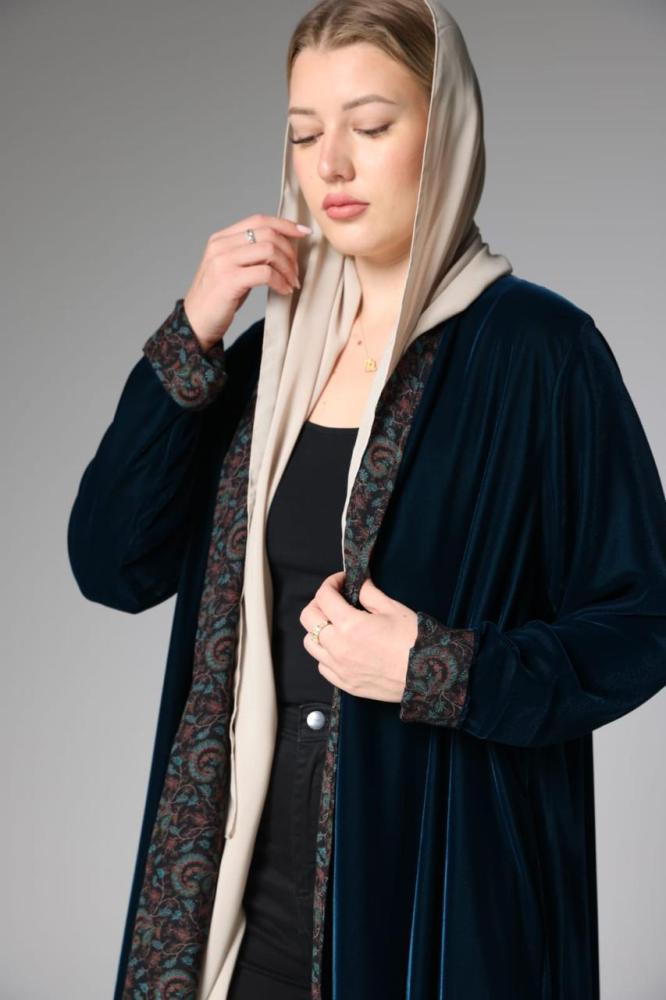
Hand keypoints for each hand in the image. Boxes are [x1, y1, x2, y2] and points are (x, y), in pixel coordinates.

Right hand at [183, 213, 309, 348]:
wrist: (195, 323)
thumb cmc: (217, 298)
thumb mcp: (231, 268)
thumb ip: (249, 253)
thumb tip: (282, 246)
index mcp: (221, 238)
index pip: (259, 220)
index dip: (284, 224)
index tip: (303, 232)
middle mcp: (221, 245)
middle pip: (268, 233)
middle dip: (290, 251)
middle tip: (295, 271)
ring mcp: (223, 262)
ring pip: (269, 250)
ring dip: (287, 267)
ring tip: (291, 282)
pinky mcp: (229, 280)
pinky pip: (265, 273)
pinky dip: (280, 281)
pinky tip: (284, 290)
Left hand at [299, 571, 418, 702]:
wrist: (428, 676)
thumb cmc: (414, 641)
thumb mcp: (393, 608)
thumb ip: (369, 593)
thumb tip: (359, 583)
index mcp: (350, 625)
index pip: (324, 596)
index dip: (331, 583)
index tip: (342, 581)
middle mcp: (338, 647)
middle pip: (308, 618)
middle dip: (319, 603)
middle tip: (335, 599)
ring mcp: (339, 668)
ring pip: (310, 643)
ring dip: (319, 629)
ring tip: (336, 625)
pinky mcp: (345, 684)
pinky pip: (322, 665)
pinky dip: (326, 653)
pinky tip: (341, 648)